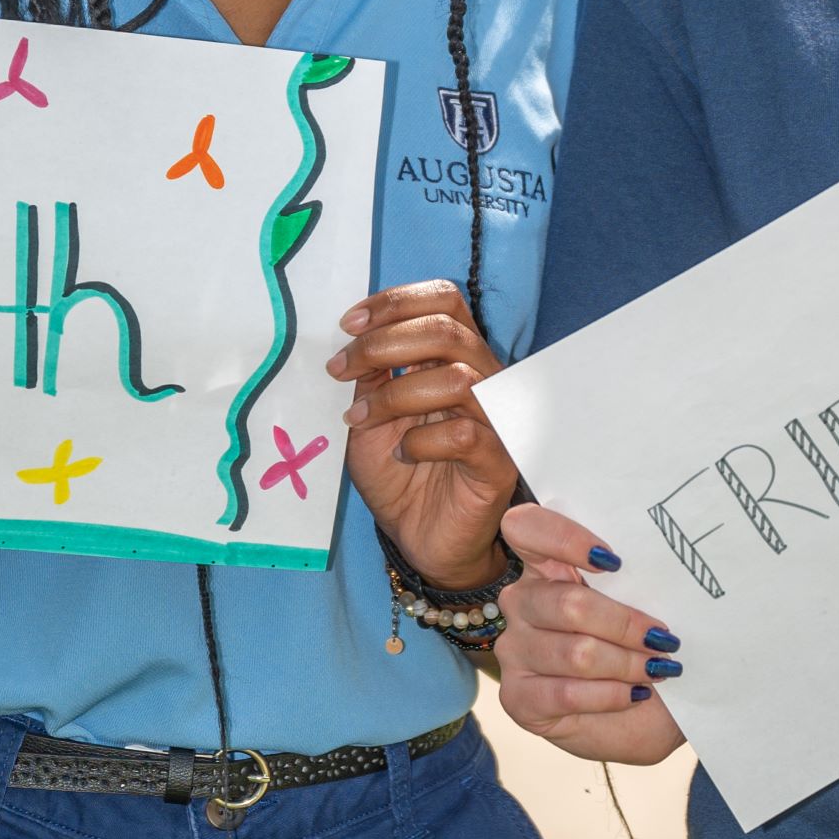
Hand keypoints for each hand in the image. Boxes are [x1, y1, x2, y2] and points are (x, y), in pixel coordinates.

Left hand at [330, 280, 518, 589]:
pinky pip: (465, 433)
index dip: (397, 301)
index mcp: (455, 357)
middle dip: (383, 343)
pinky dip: (421, 440)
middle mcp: (482, 379)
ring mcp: (496, 419)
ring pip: (456, 378)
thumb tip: (354, 336)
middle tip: (340, 368)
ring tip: (358, 419)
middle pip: (447, 330)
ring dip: (394, 395)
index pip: (444, 301)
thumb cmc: (400, 472)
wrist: (420, 537)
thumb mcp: (370, 416)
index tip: (349, 323)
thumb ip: (370, 376)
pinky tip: (401, 455)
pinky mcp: (499, 462)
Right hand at [496, 503, 687, 765]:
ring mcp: (514, 649)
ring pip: (575, 652)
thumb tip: (665, 570)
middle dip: (626, 625)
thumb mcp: (643, 609)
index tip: (614, 561)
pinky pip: (567, 693)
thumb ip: (639, 583)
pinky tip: (634, 694)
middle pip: (568, 603)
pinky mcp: (517, 697)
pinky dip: (611, 695)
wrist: (641, 715)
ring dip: (626, 664)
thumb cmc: (640, 651)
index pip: (527, 528)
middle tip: (664, 640)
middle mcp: (522, 602)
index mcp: (547, 565)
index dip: (564, 538)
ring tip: (656, 670)